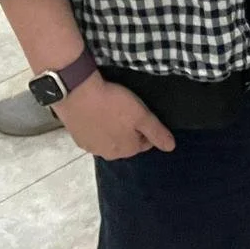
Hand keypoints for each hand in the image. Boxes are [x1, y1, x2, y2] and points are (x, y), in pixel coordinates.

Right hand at [52, 73, 174, 158]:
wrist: (78, 94)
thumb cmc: (114, 103)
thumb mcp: (141, 115)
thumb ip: (157, 132)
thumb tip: (171, 147)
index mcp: (127, 150)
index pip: (145, 143)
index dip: (146, 127)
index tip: (141, 112)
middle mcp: (109, 155)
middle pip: (126, 143)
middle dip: (129, 130)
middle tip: (126, 109)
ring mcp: (91, 148)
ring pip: (109, 140)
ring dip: (112, 129)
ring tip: (111, 109)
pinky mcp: (78, 140)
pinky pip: (94, 135)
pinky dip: (97, 127)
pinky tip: (96, 113)